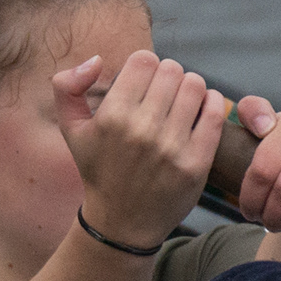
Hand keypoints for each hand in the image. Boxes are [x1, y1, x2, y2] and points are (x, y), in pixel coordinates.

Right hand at [55, 49, 224, 249]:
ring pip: (195, 86)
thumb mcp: (71, 129)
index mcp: (111, 116)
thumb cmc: (99, 169)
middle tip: (162, 92)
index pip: (144, 60)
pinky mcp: (196, 162)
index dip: (144, 65)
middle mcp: (142, 130)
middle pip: (172, 70)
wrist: (122, 221)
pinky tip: (200, 108)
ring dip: (189, 87)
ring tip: (180, 100)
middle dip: (167, 75)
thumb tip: (96, 60)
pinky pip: (214, 114)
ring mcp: (172, 147)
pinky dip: (211, 103)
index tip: (142, 81)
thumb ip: (67, 86)